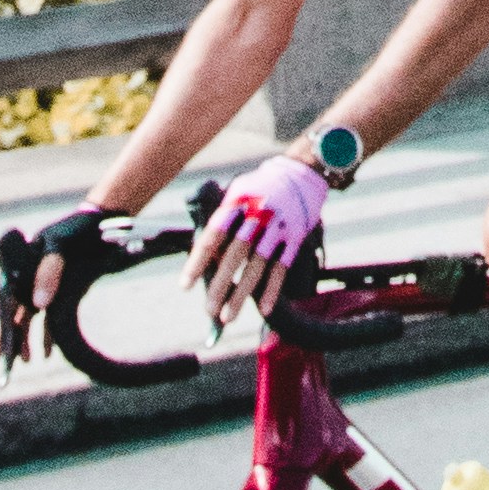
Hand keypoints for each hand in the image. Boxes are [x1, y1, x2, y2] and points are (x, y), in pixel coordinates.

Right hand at [0, 206, 125, 370]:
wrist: (100, 226)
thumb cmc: (75, 232)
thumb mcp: (62, 246)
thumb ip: (49, 271)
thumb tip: (39, 304)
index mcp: (21, 262)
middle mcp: (27, 277)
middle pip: (9, 310)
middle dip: (1, 335)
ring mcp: (41, 287)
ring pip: (26, 318)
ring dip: (23, 339)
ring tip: (25, 360)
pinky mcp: (57, 295)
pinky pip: (47, 320)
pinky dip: (46, 336)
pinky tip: (46, 353)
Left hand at [193, 156, 327, 322]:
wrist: (302, 172)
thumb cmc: (261, 188)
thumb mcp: (238, 192)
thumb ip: (224, 220)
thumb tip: (208, 257)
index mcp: (238, 202)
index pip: (213, 236)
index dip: (198, 262)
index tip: (185, 285)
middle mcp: (257, 215)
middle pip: (235, 254)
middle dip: (220, 285)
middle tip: (208, 310)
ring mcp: (278, 227)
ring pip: (257, 266)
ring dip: (242, 294)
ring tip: (228, 317)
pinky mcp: (295, 238)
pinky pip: (281, 267)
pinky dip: (272, 290)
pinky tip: (262, 309)